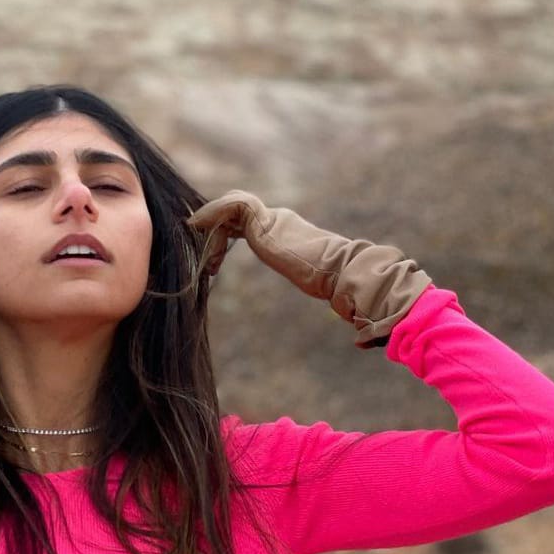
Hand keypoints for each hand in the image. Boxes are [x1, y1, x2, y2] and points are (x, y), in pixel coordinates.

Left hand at [187, 189, 432, 347]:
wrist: (348, 274)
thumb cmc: (342, 287)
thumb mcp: (323, 293)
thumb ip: (329, 301)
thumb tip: (361, 342)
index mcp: (288, 233)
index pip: (250, 224)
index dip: (226, 236)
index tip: (212, 260)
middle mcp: (279, 220)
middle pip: (235, 213)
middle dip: (211, 229)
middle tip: (194, 249)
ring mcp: (272, 218)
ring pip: (229, 211)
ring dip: (208, 227)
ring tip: (193, 244)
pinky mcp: (264, 221)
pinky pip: (229, 210)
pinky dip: (211, 217)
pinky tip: (197, 232)